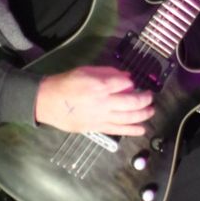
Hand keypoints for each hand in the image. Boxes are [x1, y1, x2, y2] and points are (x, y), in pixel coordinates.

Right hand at [35, 66, 152, 135]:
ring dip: (143, 115)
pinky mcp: (98, 128)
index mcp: (100, 85)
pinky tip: (142, 129)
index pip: (124, 83)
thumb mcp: (86, 70)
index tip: (135, 82)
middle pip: (132, 102)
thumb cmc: (66, 83)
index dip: (132, 82)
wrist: (48, 102)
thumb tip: (126, 77)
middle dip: (145, 99)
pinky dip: (132, 130)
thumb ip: (107, 72)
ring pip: (128, 118)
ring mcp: (102, 117)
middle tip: (150, 97)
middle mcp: (104, 102)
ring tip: (151, 111)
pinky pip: (119, 130)